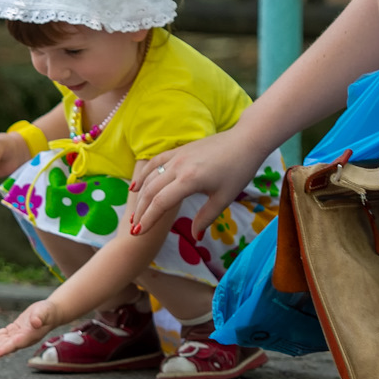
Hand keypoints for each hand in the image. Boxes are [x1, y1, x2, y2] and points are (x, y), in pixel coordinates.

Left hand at [0, 299, 59, 358]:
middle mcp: (22, 339)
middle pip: (4, 346)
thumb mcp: (45, 312)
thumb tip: (35, 323)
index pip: (14, 345)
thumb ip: (40, 317)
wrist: (50, 313)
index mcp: (29, 337)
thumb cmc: (49, 312)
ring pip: (1, 342)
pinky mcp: (15, 330)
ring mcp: (17, 335)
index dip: (4, 350)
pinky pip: (2, 335)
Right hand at [131, 130, 264, 238]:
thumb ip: (206, 218)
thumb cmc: (238, 170)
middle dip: (141, 211)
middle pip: (151, 191)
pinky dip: (143, 175)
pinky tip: (136, 186)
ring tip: (135, 213)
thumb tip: (196, 238)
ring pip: (150, 177)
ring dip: (140, 196)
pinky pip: (155, 163)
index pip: (161, 203)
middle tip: (134, 228)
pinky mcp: (178, 150)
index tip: (138, 233)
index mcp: (190, 180)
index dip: (148, 219)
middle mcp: (178, 167)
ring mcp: (176, 156)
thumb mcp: (224, 198)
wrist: (244, 141)